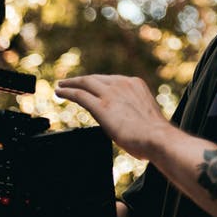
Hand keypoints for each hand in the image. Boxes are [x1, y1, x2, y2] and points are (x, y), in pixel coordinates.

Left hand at [55, 74, 173, 159]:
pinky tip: (59, 93)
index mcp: (135, 84)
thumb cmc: (155, 135)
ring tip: (61, 86)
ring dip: (70, 84)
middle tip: (69, 82)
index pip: (110, 81)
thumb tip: (128, 124)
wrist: (157, 138)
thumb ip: (133, 113)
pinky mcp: (101, 106)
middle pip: (95, 79)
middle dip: (81, 80)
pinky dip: (67, 92)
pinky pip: (79, 95)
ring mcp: (111, 94)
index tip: (89, 86)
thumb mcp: (145, 115)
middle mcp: (122, 84)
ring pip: (85, 83)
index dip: (97, 83)